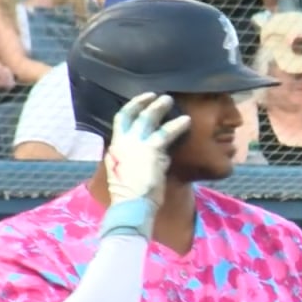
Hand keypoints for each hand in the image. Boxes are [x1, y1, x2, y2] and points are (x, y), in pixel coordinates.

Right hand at [105, 92, 190, 207]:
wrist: (131, 205)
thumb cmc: (132, 197)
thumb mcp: (130, 175)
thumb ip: (144, 160)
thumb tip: (163, 155)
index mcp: (114, 150)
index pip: (120, 122)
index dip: (130, 109)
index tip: (139, 102)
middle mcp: (122, 143)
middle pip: (130, 114)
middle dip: (142, 102)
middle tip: (155, 95)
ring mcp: (135, 144)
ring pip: (148, 118)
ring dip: (159, 107)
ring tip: (169, 100)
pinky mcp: (151, 149)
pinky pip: (166, 133)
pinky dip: (177, 125)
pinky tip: (186, 121)